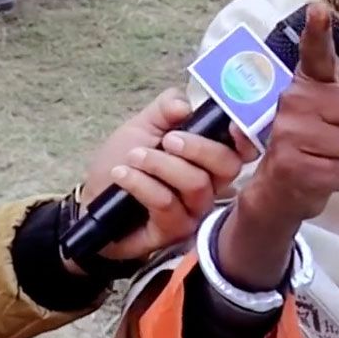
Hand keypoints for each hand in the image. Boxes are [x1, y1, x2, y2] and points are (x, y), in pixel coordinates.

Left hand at [78, 88, 255, 263]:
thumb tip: (185, 105)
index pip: (243, 149)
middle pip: (227, 166)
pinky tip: (122, 175)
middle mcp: (209, 184)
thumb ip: (165, 109)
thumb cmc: (123, 161)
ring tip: (133, 157)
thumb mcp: (142, 125)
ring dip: (160, 165)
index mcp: (208, 156)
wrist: (93, 197)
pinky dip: (141, 183)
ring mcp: (194, 210)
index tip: (231, 126)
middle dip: (197, 147)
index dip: (245, 138)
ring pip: (196, 184)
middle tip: (166, 140)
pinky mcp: (174, 231)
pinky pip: (167, 204)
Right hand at [218, 3, 338, 289]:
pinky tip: (321, 173)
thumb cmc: (325, 143)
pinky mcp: (292, 163)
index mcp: (311, 81)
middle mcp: (295, 99)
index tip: (318, 8)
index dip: (318, 30)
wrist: (282, 187)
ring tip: (325, 155)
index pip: (317, 52)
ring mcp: (290, 130)